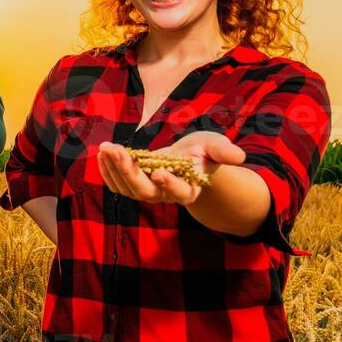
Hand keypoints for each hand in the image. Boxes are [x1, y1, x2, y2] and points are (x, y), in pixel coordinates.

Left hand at [97, 131, 245, 205]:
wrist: (189, 158)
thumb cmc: (203, 151)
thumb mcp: (214, 146)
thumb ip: (223, 151)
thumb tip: (239, 156)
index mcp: (190, 188)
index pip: (180, 192)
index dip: (170, 184)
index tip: (159, 170)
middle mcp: (167, 195)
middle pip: (145, 192)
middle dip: (128, 171)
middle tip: (116, 150)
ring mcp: (149, 192)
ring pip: (127, 189)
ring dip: (113, 169)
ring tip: (106, 147)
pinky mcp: (134, 186)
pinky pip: (117, 184)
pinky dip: (107, 170)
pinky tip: (102, 153)